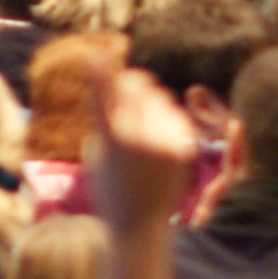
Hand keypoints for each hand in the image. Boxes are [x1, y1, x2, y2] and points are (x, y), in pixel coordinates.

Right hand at [91, 69, 201, 234]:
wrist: (140, 224)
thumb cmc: (110, 186)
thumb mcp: (95, 152)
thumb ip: (101, 116)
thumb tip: (112, 79)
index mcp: (110, 140)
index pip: (101, 96)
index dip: (97, 72)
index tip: (93, 54)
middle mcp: (138, 137)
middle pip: (136, 85)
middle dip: (130, 85)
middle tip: (125, 93)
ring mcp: (164, 141)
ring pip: (159, 96)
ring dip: (149, 104)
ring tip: (143, 131)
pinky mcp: (183, 146)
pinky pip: (174, 113)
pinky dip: (165, 120)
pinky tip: (158, 141)